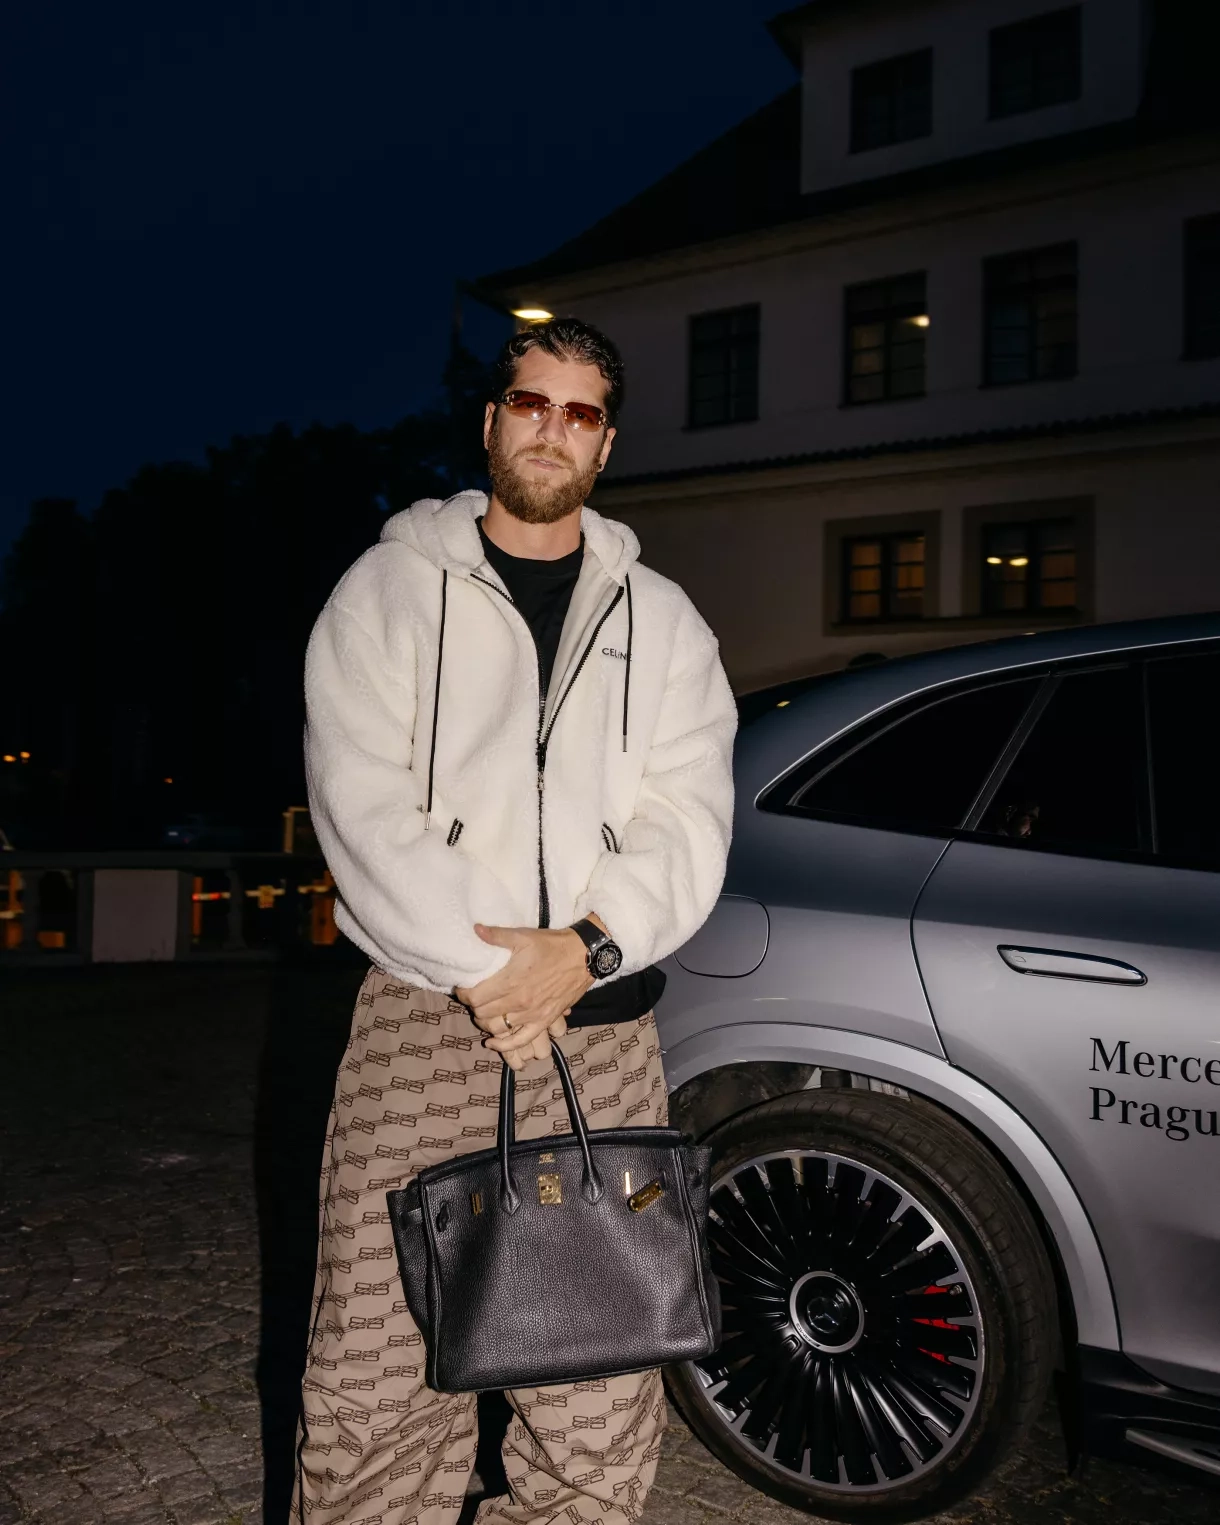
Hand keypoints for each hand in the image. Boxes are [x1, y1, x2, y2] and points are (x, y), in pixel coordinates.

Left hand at [454, 921, 598, 1071]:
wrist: (583, 956)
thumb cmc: (552, 945)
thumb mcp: (523, 935)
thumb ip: (497, 936)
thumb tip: (475, 930)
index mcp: (510, 981)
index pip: (475, 997)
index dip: (464, 994)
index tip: (463, 988)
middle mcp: (519, 1002)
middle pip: (483, 1014)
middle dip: (474, 1006)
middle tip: (474, 997)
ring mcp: (532, 1014)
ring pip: (498, 1028)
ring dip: (486, 1022)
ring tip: (484, 1012)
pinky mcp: (544, 1021)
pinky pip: (521, 1040)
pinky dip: (505, 1045)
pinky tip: (494, 1042)